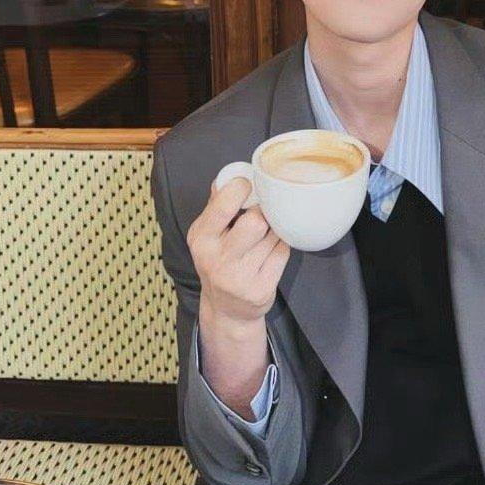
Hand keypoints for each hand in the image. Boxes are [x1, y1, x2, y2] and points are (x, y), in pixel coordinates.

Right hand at [187, 175, 290, 328]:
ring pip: (273, 236)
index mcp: (201, 238)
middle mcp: (217, 259)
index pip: (224, 205)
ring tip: (266, 235)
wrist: (225, 310)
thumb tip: (229, 174)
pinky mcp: (260, 290)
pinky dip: (281, 246)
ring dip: (275, 230)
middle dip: (263, 214)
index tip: (248, 186)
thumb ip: (217, 204)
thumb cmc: (218, 260)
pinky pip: (283, 252)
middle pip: (255, 222)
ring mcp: (239, 278)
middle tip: (262, 214)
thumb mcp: (207, 233)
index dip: (241, 188)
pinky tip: (271, 251)